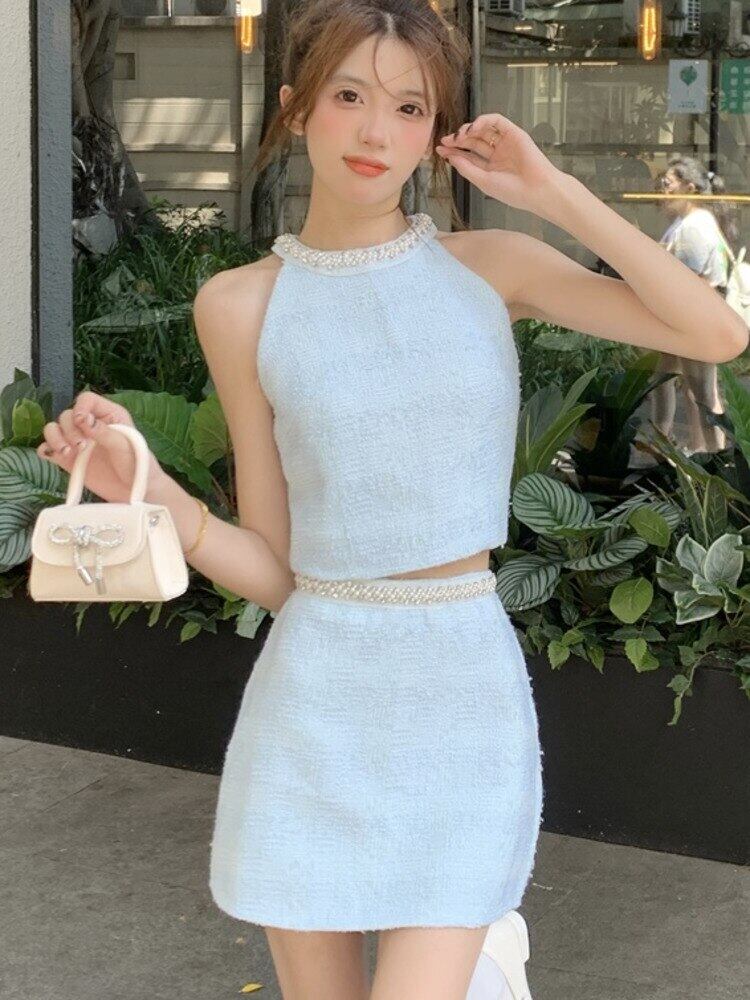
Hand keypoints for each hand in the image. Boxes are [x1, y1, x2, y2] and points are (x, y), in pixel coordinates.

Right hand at [37, 391, 166, 503]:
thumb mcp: (125, 446)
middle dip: (70, 429)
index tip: (82, 423)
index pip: (87, 400)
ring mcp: (77, 442)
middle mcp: (90, 425)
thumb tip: (83, 420)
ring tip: (66, 452)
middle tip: (82, 447)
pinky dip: (46, 450)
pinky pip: (48, 449)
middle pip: (67, 415)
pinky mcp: (68, 459)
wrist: (134, 492)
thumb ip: (104, 432)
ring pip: (53, 429)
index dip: (81, 408)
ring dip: (55, 438)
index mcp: (109, 415)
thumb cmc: (137, 465)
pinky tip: (54, 456)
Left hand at [435, 112, 563, 213]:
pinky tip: (473, 128)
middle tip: (446, 140)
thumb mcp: (483, 181)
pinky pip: (496, 121)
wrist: (536, 189)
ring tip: (459, 136)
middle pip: (473, 142)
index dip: (453, 152)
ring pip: (483, 130)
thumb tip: (451, 157)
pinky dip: (483, 121)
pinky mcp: (514, 133)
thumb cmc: (513, 191)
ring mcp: (505, 143)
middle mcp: (497, 154)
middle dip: (458, 140)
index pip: (468, 156)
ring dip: (469, 130)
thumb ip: (466, 168)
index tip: (440, 149)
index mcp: (490, 168)